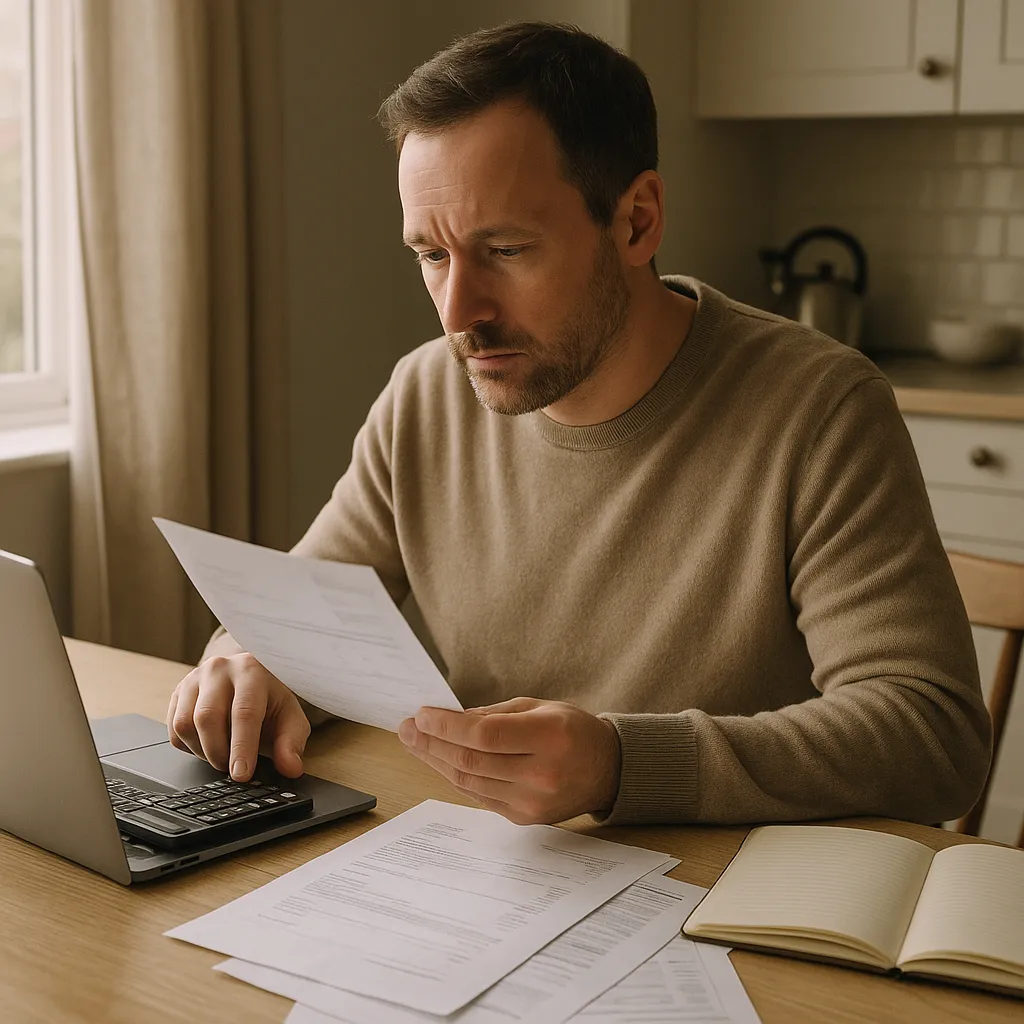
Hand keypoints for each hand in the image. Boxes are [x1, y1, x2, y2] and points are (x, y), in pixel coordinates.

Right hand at [166, 652, 310, 781]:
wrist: (250, 683)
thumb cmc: (270, 702)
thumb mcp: (290, 719)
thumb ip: (291, 743)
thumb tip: (290, 768)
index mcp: (251, 671)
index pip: (244, 711)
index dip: (242, 747)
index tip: (241, 775)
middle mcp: (219, 669)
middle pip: (207, 717)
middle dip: (218, 753)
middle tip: (231, 770)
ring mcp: (194, 679)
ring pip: (185, 724)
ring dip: (202, 751)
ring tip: (222, 755)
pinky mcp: (178, 693)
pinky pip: (173, 729)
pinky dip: (190, 746)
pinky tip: (209, 744)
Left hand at [398, 697, 620, 824]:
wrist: (607, 770)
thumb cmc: (572, 730)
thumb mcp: (539, 707)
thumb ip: (493, 714)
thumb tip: (448, 720)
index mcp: (549, 737)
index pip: (485, 736)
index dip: (447, 727)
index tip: (422, 715)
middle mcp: (541, 774)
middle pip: (471, 761)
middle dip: (431, 743)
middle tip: (407, 728)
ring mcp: (532, 802)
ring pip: (469, 782)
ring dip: (436, 761)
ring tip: (415, 743)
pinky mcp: (524, 818)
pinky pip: (478, 796)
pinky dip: (455, 777)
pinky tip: (439, 761)